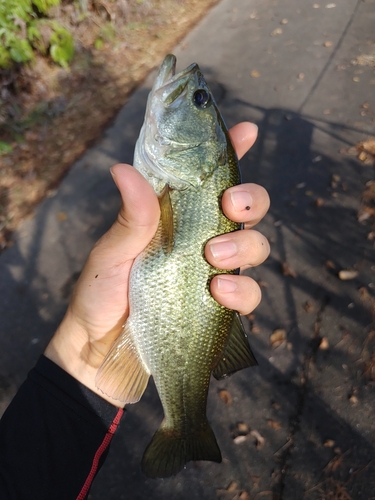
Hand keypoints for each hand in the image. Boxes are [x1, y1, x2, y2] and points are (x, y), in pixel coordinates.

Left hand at [44, 122, 269, 405]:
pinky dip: (243, 292)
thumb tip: (124, 169)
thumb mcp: (110, 253)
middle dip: (250, 200)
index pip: (207, 178)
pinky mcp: (218, 306)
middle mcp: (199, 238)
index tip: (246, 131)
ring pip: (256, 246)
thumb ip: (129, 218)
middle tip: (230, 206)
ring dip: (245, 246)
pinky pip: (249, 294)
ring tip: (212, 257)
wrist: (99, 349)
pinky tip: (218, 293)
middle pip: (247, 208)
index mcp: (173, 216)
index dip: (230, 151)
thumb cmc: (100, 294)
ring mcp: (212, 272)